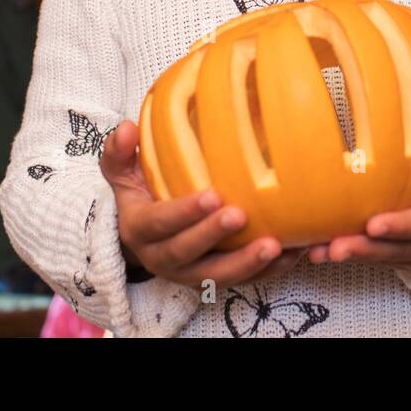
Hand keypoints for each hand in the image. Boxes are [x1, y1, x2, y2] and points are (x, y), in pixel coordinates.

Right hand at [100, 121, 304, 287]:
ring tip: (274, 245)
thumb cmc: (142, 195)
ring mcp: (189, 274)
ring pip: (216, 276)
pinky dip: (267, 271)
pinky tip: (291, 254)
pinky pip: (242, 282)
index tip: (212, 196)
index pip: (159, 224)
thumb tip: (127, 128)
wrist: (147, 236)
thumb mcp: (122, 174)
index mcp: (140, 230)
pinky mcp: (214, 280)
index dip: (184, 213)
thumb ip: (119, 152)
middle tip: (240, 215)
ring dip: (246, 263)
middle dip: (213, 236)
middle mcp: (162, 258)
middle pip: (187, 254)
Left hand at [306, 124, 410, 267]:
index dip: (403, 226)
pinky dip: (348, 253)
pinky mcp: (400, 256)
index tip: (374, 225)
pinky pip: (373, 258)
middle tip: (337, 246)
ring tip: (320, 251)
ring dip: (352, 254)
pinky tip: (318, 250)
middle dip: (368, 249)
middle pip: (401, 249)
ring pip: (383, 258)